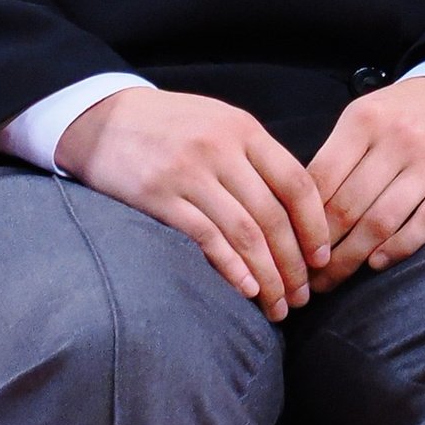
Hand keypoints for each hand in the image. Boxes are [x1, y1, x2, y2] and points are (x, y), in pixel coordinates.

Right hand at [55, 87, 330, 320]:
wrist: (102, 118)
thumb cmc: (168, 126)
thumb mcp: (218, 122)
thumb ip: (254, 156)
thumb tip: (296, 209)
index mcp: (243, 129)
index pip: (296, 182)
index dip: (315, 226)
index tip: (322, 259)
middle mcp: (220, 148)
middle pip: (273, 216)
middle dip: (293, 264)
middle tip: (302, 297)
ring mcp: (188, 172)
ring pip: (244, 233)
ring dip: (266, 276)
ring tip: (276, 305)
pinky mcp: (158, 196)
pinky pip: (205, 238)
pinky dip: (230, 268)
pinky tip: (245, 290)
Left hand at [306, 77, 424, 289]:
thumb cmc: (407, 113)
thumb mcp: (368, 116)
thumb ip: (338, 155)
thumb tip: (300, 209)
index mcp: (364, 119)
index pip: (321, 178)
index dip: (302, 220)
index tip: (291, 246)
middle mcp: (397, 138)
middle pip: (347, 206)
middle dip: (322, 250)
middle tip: (307, 277)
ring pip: (381, 221)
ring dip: (352, 259)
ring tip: (333, 280)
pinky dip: (398, 248)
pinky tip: (377, 263)